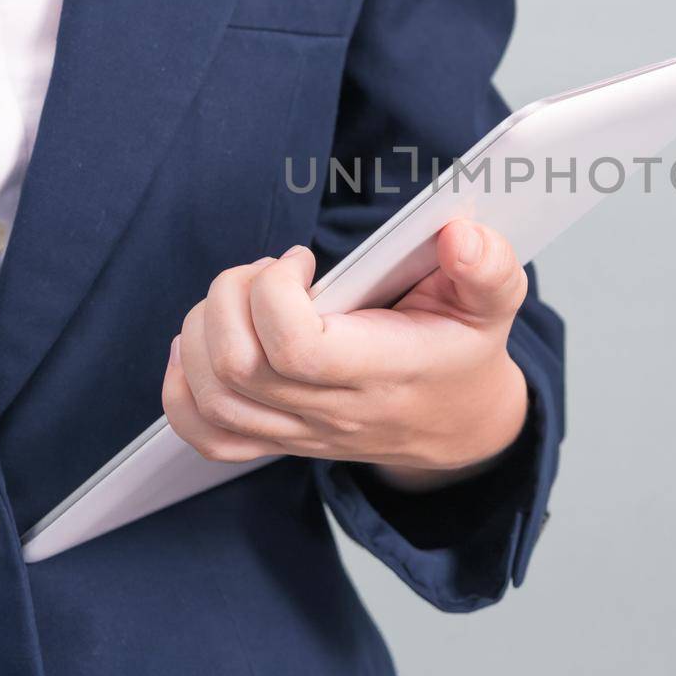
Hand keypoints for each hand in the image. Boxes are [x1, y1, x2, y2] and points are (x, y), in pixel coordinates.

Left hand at [163, 220, 530, 490]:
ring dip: (204, 330)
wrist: (460, 424)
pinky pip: (207, 435)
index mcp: (383, 372)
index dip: (276, 292)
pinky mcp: (278, 440)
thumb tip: (461, 235)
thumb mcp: (493, 304)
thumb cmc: (464, 352)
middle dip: (232, 296)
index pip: (297, 349)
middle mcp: (334, 412)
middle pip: (239, 366)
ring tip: (242, 296)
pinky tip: (202, 343)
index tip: (303, 260)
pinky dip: (182, 388)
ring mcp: (300, 433)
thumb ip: (488, 267)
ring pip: (214, 397)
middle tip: (268, 271)